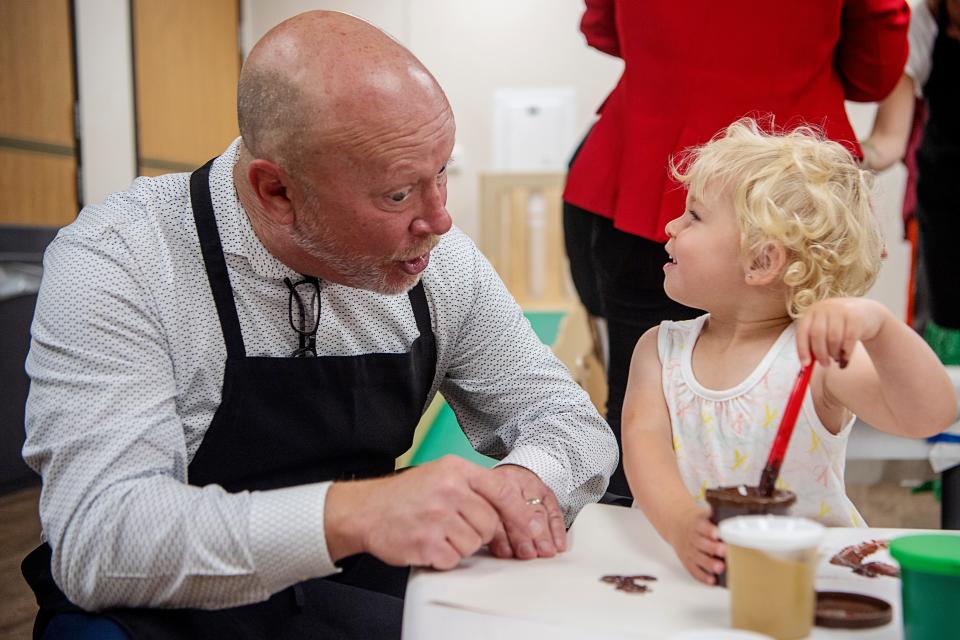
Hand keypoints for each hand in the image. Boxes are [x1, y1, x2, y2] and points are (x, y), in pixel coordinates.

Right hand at [324, 456, 562, 570]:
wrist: (365, 510)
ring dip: (460, 544)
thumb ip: (475, 487)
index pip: (503, 490)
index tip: (533, 529)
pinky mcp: (426, 542)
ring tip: (438, 531)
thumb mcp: (442, 475)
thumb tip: (514, 510)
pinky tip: (428, 542)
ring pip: (474, 543)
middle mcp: (448, 490)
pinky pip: (453, 558)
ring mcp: (437, 516)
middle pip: (490, 522)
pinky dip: (443, 556)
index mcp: (456, 470)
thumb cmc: (407, 495)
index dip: (521, 513)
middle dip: (480, 531)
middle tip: (458, 527)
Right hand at [668, 505, 723, 584]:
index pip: (702, 526)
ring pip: (698, 558)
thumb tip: (740, 517)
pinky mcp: (687, 561)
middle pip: (701, 543)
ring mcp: (689, 550)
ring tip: (720, 568)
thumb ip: (717, 517)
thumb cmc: (697, 522)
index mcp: (697, 524)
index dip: (709, 530)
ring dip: (709, 564)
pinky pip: (693, 569)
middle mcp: (692, 537)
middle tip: (724, 551)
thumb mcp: (704, 514)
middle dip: (713, 548)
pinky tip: (712, 580)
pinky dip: (702, 576)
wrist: (677, 525)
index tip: (717, 533)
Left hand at [795, 298, 888, 368]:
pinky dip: (846, 353)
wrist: (865, 312)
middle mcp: (824, 308)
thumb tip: (806, 365)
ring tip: (836, 358)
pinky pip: (849, 340)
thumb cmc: (839, 326)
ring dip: (834, 353)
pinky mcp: (856, 317)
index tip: (805, 365)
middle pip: (817, 334)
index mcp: (811, 312)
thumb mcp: (824, 329)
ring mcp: (840, 310)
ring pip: (834, 338)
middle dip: (820, 354)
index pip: (802, 331)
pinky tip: (846, 358)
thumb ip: (814, 344)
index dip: (802, 349)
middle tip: (824, 365)